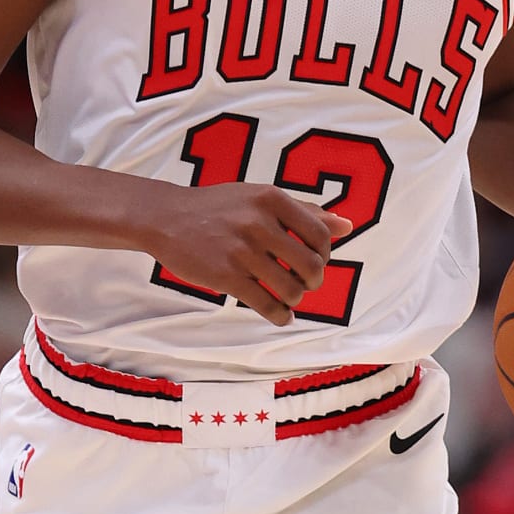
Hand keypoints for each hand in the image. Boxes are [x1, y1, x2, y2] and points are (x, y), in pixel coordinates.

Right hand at [148, 184, 350, 327]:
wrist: (166, 218)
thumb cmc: (220, 208)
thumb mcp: (261, 199)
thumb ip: (304, 211)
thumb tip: (346, 226)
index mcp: (272, 199)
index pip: (321, 235)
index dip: (325, 255)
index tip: (314, 261)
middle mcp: (259, 222)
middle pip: (311, 266)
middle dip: (313, 281)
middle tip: (304, 283)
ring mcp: (241, 250)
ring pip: (291, 289)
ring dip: (296, 299)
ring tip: (288, 297)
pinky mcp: (225, 276)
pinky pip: (267, 304)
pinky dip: (280, 315)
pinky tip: (280, 314)